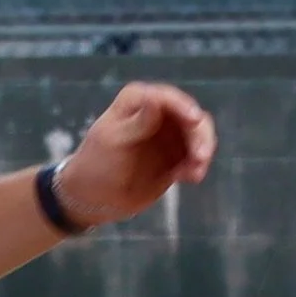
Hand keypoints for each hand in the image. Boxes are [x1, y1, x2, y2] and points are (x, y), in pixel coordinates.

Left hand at [54, 83, 214, 229]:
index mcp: (137, 100)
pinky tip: (189, 178)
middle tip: (201, 157)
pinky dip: (196, 165)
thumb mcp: (114, 141)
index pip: (166, 98)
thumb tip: (155, 99)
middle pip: (190, 115)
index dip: (184, 107)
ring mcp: (168, 134)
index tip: (195, 120)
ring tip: (195, 173)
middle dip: (199, 134)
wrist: (93, 198)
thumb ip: (138, 122)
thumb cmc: (97, 165)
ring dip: (202, 152)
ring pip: (198, 135)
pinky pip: (195, 156)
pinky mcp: (176, 156)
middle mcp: (157, 111)